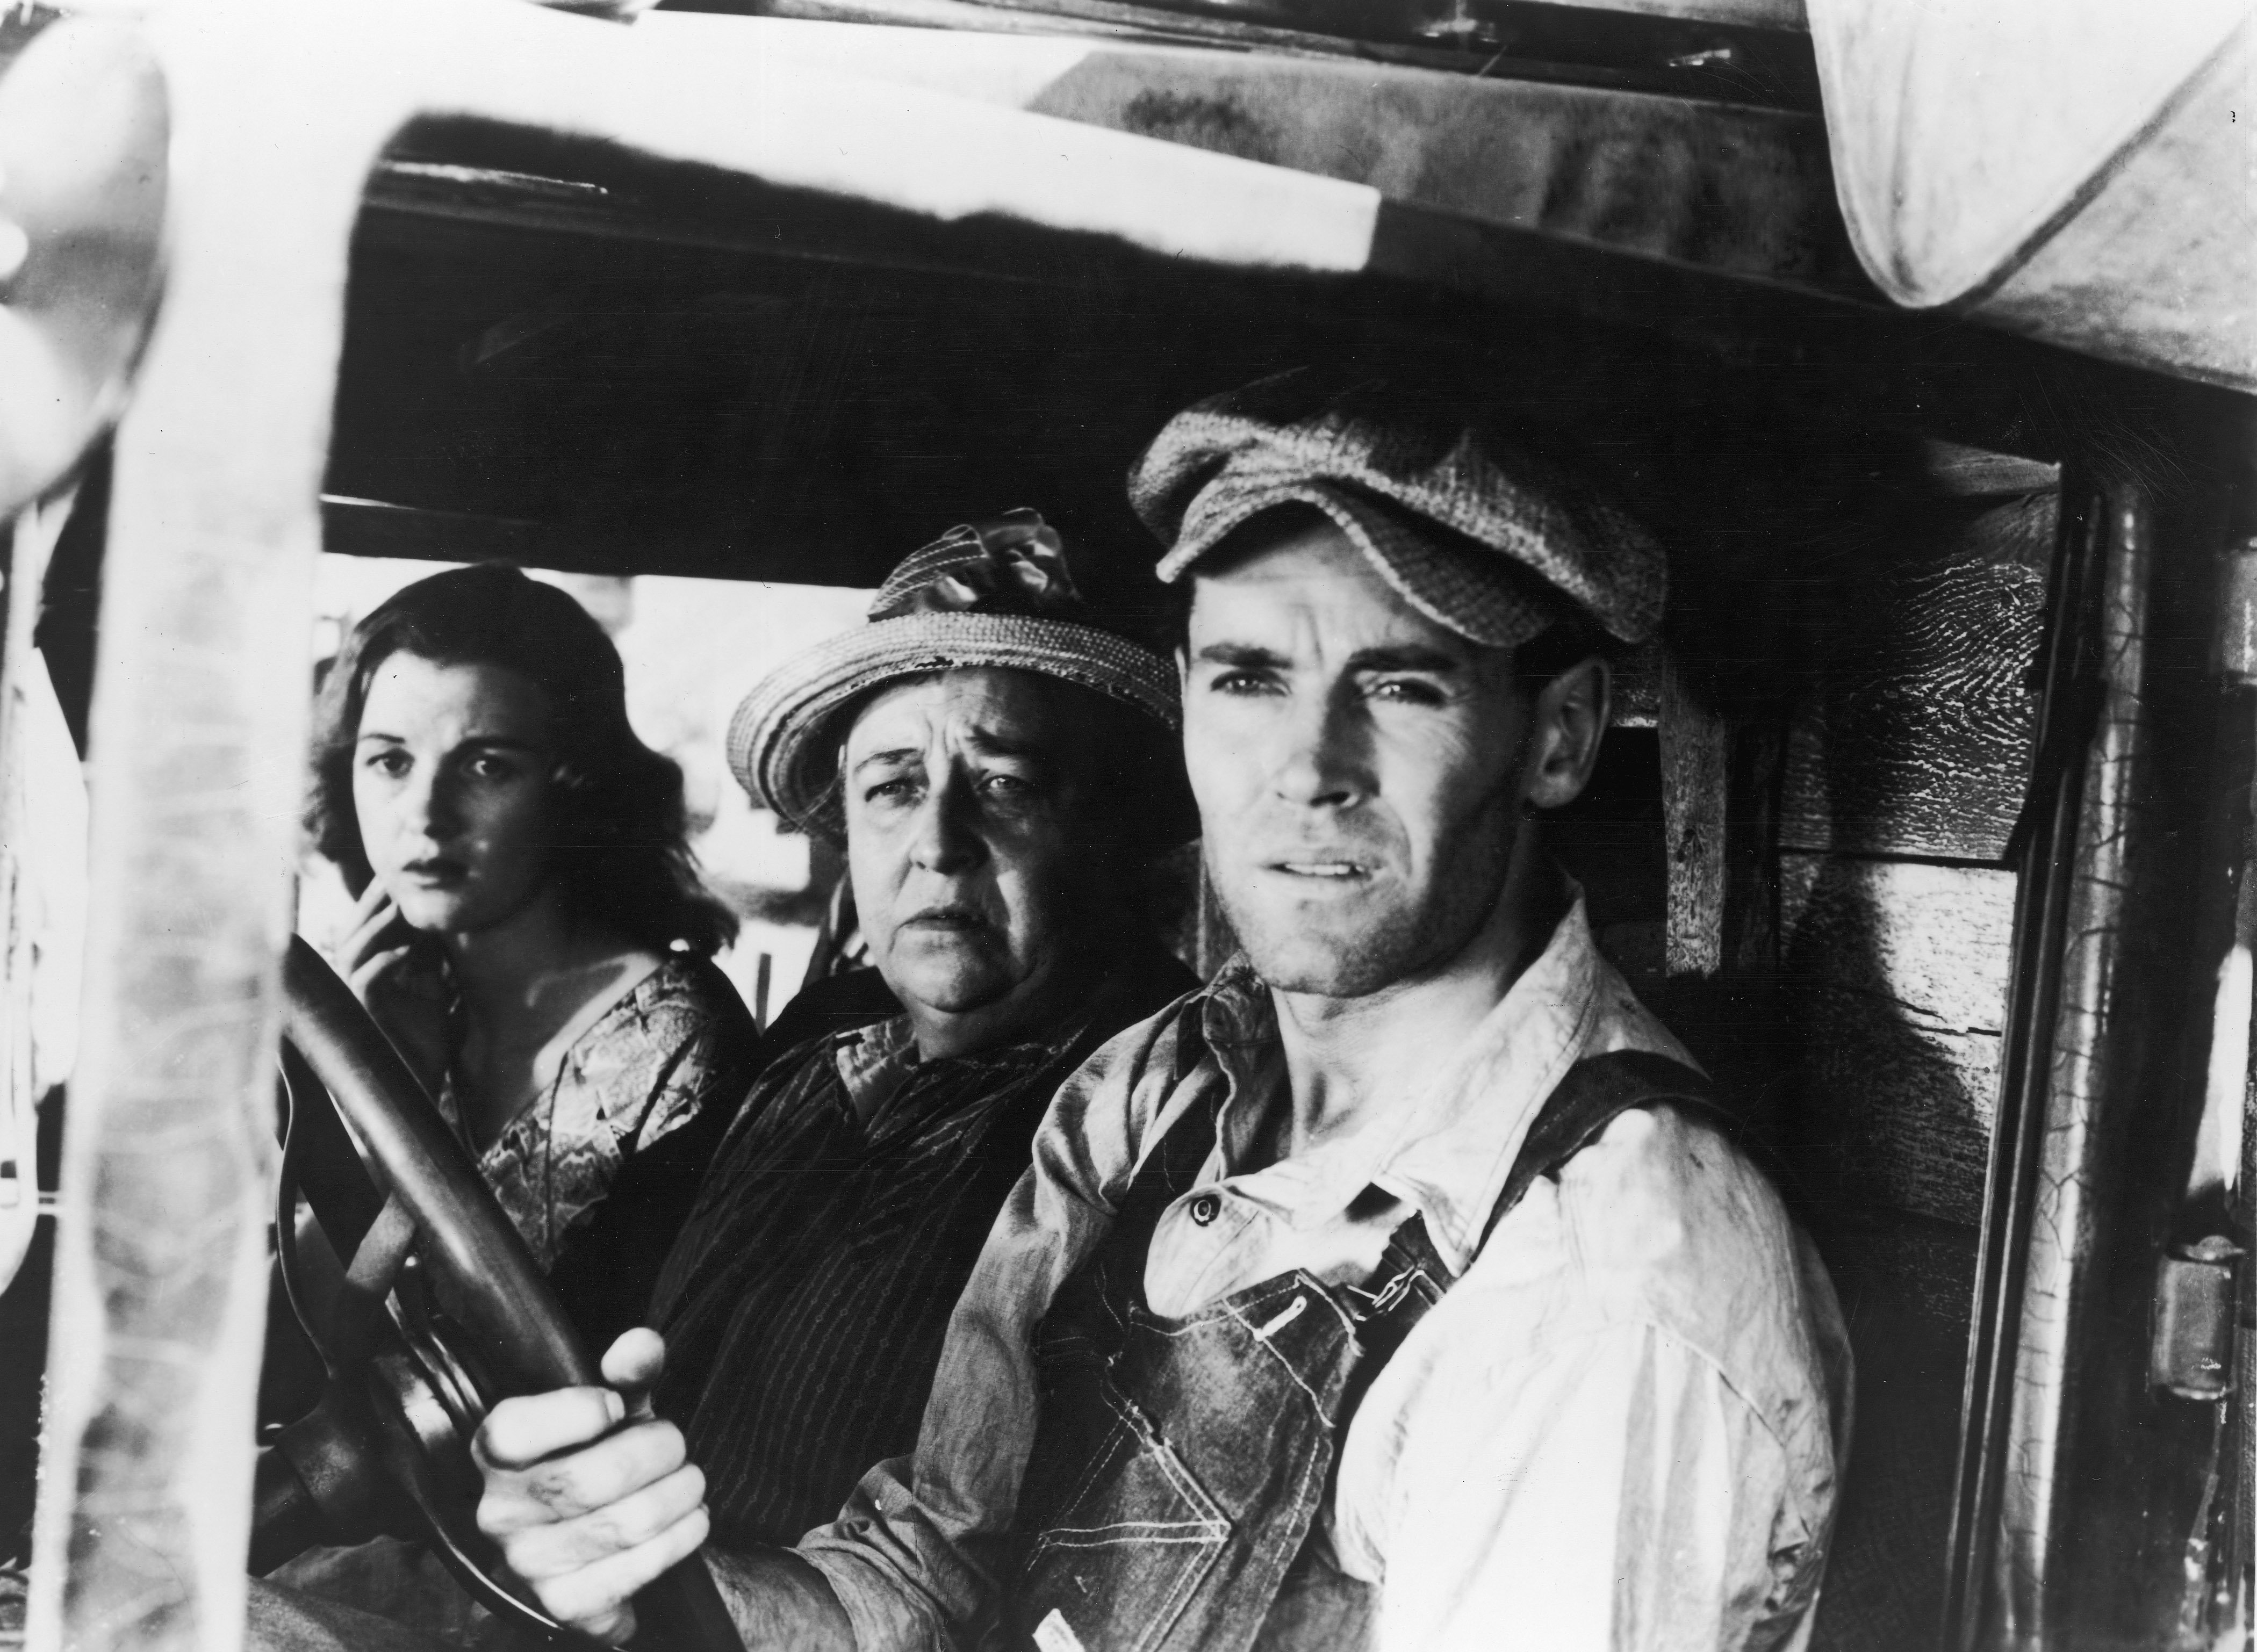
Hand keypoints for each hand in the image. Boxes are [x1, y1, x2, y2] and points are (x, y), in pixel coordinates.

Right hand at [338, 880, 449, 1089]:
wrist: (425, 1078)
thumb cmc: (427, 1037)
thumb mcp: (434, 987)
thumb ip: (429, 957)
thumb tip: (436, 922)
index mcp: (371, 969)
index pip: (367, 926)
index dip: (378, 900)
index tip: (400, 877)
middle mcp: (356, 978)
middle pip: (353, 930)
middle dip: (372, 903)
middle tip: (394, 880)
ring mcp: (356, 995)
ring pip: (353, 950)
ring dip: (377, 927)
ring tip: (400, 908)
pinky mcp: (364, 1013)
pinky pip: (365, 980)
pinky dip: (385, 961)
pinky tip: (407, 950)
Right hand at [473, 1329, 709, 1645]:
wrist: (587, 1542)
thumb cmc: (596, 1459)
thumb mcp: (612, 1409)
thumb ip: (627, 1373)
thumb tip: (640, 1345)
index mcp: (497, 1451)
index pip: (518, 1431)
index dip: (580, 1411)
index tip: (616, 1405)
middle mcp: (501, 1511)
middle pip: (594, 1477)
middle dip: (659, 1451)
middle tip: (674, 1445)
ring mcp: (529, 1563)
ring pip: (629, 1522)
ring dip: (682, 1493)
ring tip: (688, 1481)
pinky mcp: (566, 1604)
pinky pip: (640, 1569)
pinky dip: (682, 1537)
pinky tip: (688, 1520)